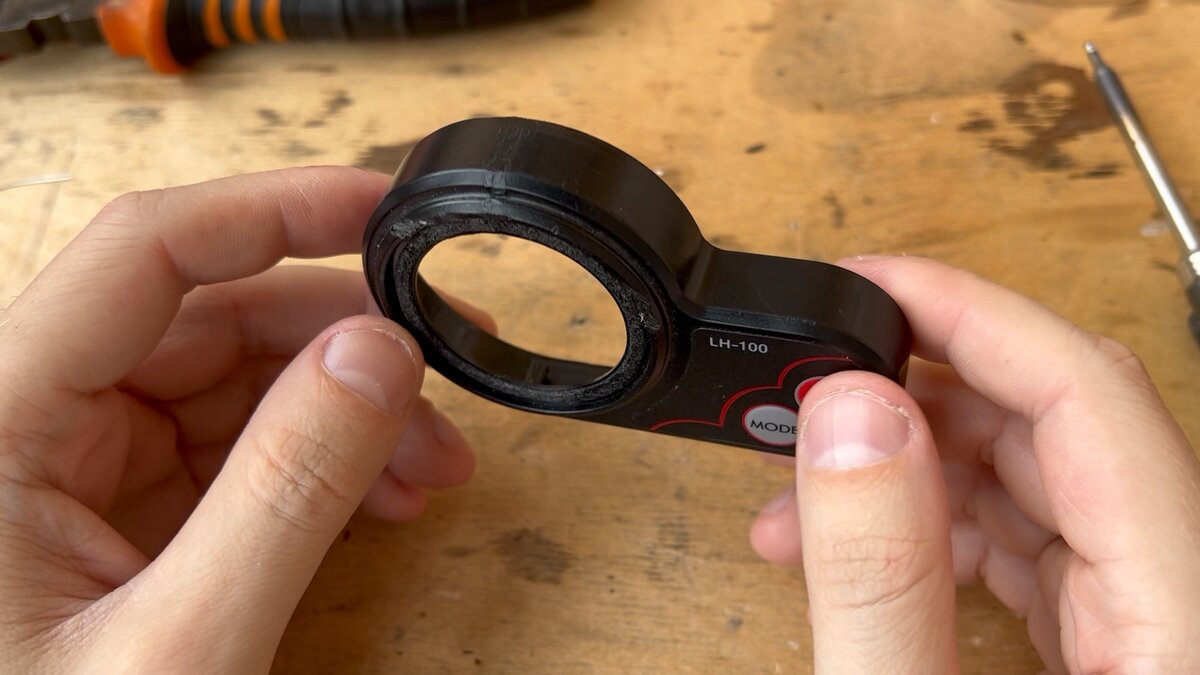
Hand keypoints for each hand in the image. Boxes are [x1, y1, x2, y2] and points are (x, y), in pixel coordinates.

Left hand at [0, 168, 489, 670]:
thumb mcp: (184, 645)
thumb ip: (286, 489)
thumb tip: (379, 352)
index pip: (150, 253)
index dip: (279, 208)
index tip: (389, 208)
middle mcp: (29, 421)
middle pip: (212, 316)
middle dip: (348, 337)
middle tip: (453, 365)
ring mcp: (77, 466)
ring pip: (236, 381)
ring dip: (350, 406)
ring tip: (436, 463)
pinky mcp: (119, 511)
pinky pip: (234, 448)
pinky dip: (320, 460)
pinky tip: (386, 491)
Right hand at [750, 256, 1199, 672]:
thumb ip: (885, 580)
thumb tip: (851, 419)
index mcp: (1183, 616)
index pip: (1091, 390)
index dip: (969, 312)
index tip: (867, 282)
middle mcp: (1183, 600)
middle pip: (1054, 423)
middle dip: (909, 396)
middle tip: (807, 393)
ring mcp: (1150, 617)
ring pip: (1033, 478)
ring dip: (906, 466)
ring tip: (800, 495)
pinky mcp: (1113, 640)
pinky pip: (1027, 539)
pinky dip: (930, 526)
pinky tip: (854, 548)